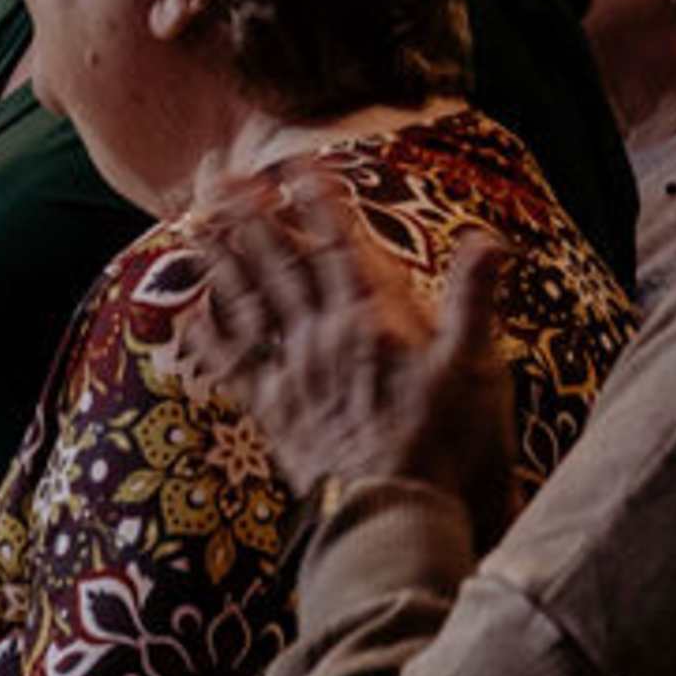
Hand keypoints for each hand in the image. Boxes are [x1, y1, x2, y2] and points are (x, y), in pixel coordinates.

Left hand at [177, 170, 517, 541]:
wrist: (397, 512)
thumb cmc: (447, 441)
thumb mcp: (476, 367)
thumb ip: (475, 298)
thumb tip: (489, 238)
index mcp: (370, 318)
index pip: (338, 245)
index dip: (316, 201)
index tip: (293, 163)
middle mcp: (321, 336)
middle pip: (278, 262)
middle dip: (247, 213)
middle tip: (216, 173)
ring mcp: (292, 372)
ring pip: (245, 301)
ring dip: (218, 258)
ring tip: (192, 221)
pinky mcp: (272, 410)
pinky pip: (230, 364)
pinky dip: (206, 335)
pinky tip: (186, 311)